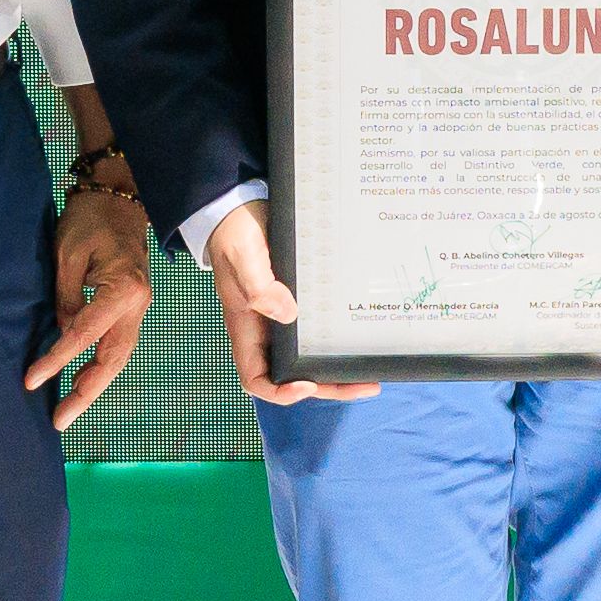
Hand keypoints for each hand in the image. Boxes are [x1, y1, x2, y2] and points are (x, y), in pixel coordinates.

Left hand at [26, 175, 157, 431]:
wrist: (120, 197)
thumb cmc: (90, 220)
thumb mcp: (67, 256)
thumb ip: (65, 300)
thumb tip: (63, 335)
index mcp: (123, 291)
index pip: (83, 335)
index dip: (56, 360)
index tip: (31, 380)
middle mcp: (138, 305)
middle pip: (113, 360)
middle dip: (86, 393)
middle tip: (59, 420)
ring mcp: (139, 308)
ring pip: (118, 357)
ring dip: (93, 384)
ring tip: (67, 409)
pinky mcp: (132, 307)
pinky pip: (116, 344)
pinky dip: (98, 365)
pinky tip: (79, 380)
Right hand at [202, 199, 373, 405]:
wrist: (238, 209)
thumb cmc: (234, 233)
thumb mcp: (242, 256)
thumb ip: (259, 287)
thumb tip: (287, 314)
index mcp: (246, 328)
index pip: (256, 378)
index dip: (280, 391)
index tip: (306, 384)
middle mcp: (263, 329)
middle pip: (291, 375)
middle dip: (325, 386)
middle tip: (362, 385)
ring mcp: (279, 317)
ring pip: (306, 357)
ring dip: (334, 369)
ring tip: (367, 374)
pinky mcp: (294, 300)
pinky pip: (313, 331)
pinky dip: (333, 341)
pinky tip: (355, 339)